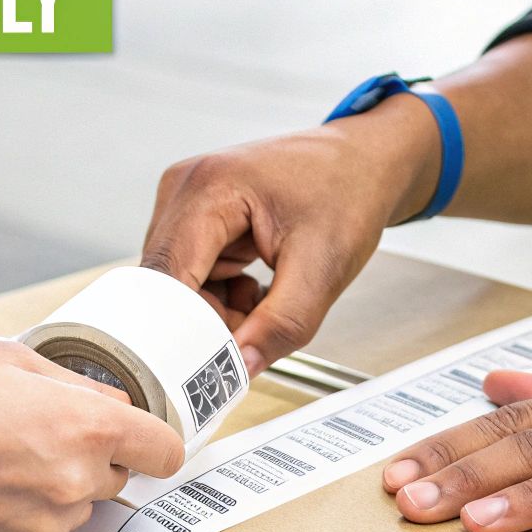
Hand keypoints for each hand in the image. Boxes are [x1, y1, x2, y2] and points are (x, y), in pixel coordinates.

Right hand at [0, 337, 185, 531]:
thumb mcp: (4, 357)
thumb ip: (69, 383)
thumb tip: (105, 400)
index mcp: (85, 427)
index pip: (165, 450)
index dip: (153, 439)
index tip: (137, 434)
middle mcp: (75, 483)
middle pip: (117, 475)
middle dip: (92, 455)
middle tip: (38, 431)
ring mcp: (45, 524)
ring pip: (76, 503)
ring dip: (55, 484)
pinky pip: (40, 528)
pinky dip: (22, 510)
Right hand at [141, 96, 438, 373]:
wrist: (363, 161)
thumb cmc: (349, 192)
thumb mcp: (324, 267)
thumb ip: (282, 324)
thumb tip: (239, 367)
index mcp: (209, 188)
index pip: (167, 276)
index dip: (180, 328)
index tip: (204, 369)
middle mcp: (185, 188)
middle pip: (168, 284)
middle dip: (206, 322)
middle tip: (255, 333)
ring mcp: (187, 202)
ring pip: (180, 286)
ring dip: (218, 312)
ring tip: (266, 301)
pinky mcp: (197, 219)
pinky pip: (193, 277)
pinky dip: (222, 298)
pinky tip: (257, 290)